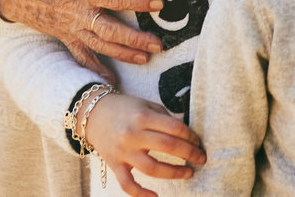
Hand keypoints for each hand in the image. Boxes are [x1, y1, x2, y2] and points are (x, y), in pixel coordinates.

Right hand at [0, 0, 165, 81]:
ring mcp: (71, 28)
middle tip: (159, 44)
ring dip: (124, 54)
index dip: (137, 2)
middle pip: (111, 29)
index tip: (158, 4)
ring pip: (101, 46)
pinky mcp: (64, 37)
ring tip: (147, 59)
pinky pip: (81, 57)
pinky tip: (110, 83)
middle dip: (136, 39)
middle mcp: (79, 13)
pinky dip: (95, 70)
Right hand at [84, 92, 206, 196]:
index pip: (175, 128)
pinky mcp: (114, 165)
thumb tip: (186, 135)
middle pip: (168, 147)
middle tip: (201, 158)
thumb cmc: (126, 108)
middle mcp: (133, 135)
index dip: (191, 136)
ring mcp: (123, 152)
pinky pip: (127, 184)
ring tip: (188, 173)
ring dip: (173, 172)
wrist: (93, 114)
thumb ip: (164, 118)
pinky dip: (141, 193)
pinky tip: (155, 196)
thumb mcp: (147, 105)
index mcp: (143, 117)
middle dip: (189, 154)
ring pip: (152, 168)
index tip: (198, 141)